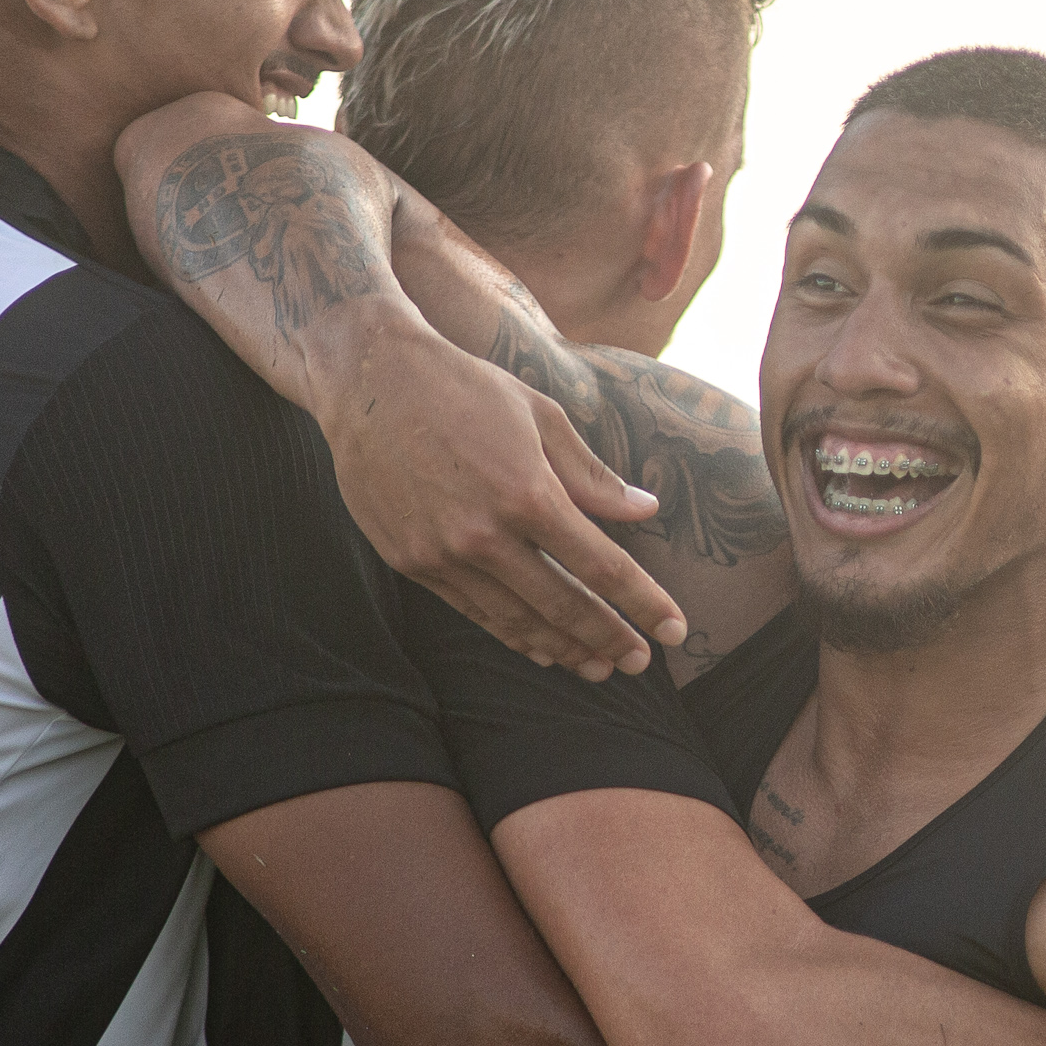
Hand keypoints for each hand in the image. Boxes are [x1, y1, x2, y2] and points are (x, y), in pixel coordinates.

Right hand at [115, 91, 687, 677]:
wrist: (368, 379)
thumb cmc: (464, 387)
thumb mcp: (540, 416)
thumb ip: (593, 474)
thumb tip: (645, 511)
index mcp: (527, 492)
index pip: (602, 566)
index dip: (644, 604)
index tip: (676, 630)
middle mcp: (484, 534)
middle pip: (563, 606)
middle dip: (609, 639)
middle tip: (639, 664)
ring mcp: (442, 554)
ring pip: (516, 620)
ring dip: (562, 649)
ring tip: (596, 666)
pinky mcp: (410, 562)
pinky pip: (473, 612)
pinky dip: (512, 633)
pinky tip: (539, 646)